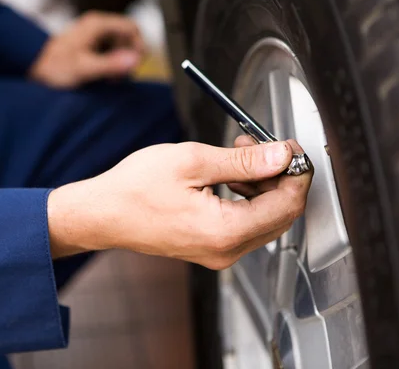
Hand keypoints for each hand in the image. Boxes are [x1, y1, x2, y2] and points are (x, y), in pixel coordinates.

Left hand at [29, 11, 144, 88]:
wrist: (34, 68)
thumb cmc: (54, 67)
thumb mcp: (85, 68)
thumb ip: (111, 64)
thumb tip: (135, 60)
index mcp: (98, 25)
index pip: (132, 28)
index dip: (139, 47)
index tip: (134, 66)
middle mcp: (98, 26)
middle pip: (128, 38)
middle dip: (128, 58)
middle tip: (119, 78)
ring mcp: (95, 35)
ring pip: (121, 47)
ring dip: (121, 64)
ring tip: (110, 80)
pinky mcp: (92, 45)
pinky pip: (111, 52)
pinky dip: (112, 65)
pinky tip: (104, 77)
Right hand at [47, 138, 313, 269]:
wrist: (103, 214)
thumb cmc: (134, 189)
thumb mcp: (192, 161)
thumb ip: (244, 161)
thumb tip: (281, 155)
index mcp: (225, 231)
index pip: (286, 204)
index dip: (296, 172)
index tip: (289, 147)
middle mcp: (225, 250)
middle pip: (280, 214)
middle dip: (278, 176)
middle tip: (259, 145)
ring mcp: (217, 253)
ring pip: (264, 218)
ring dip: (261, 184)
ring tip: (237, 154)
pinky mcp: (209, 247)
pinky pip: (244, 223)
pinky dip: (245, 196)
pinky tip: (227, 175)